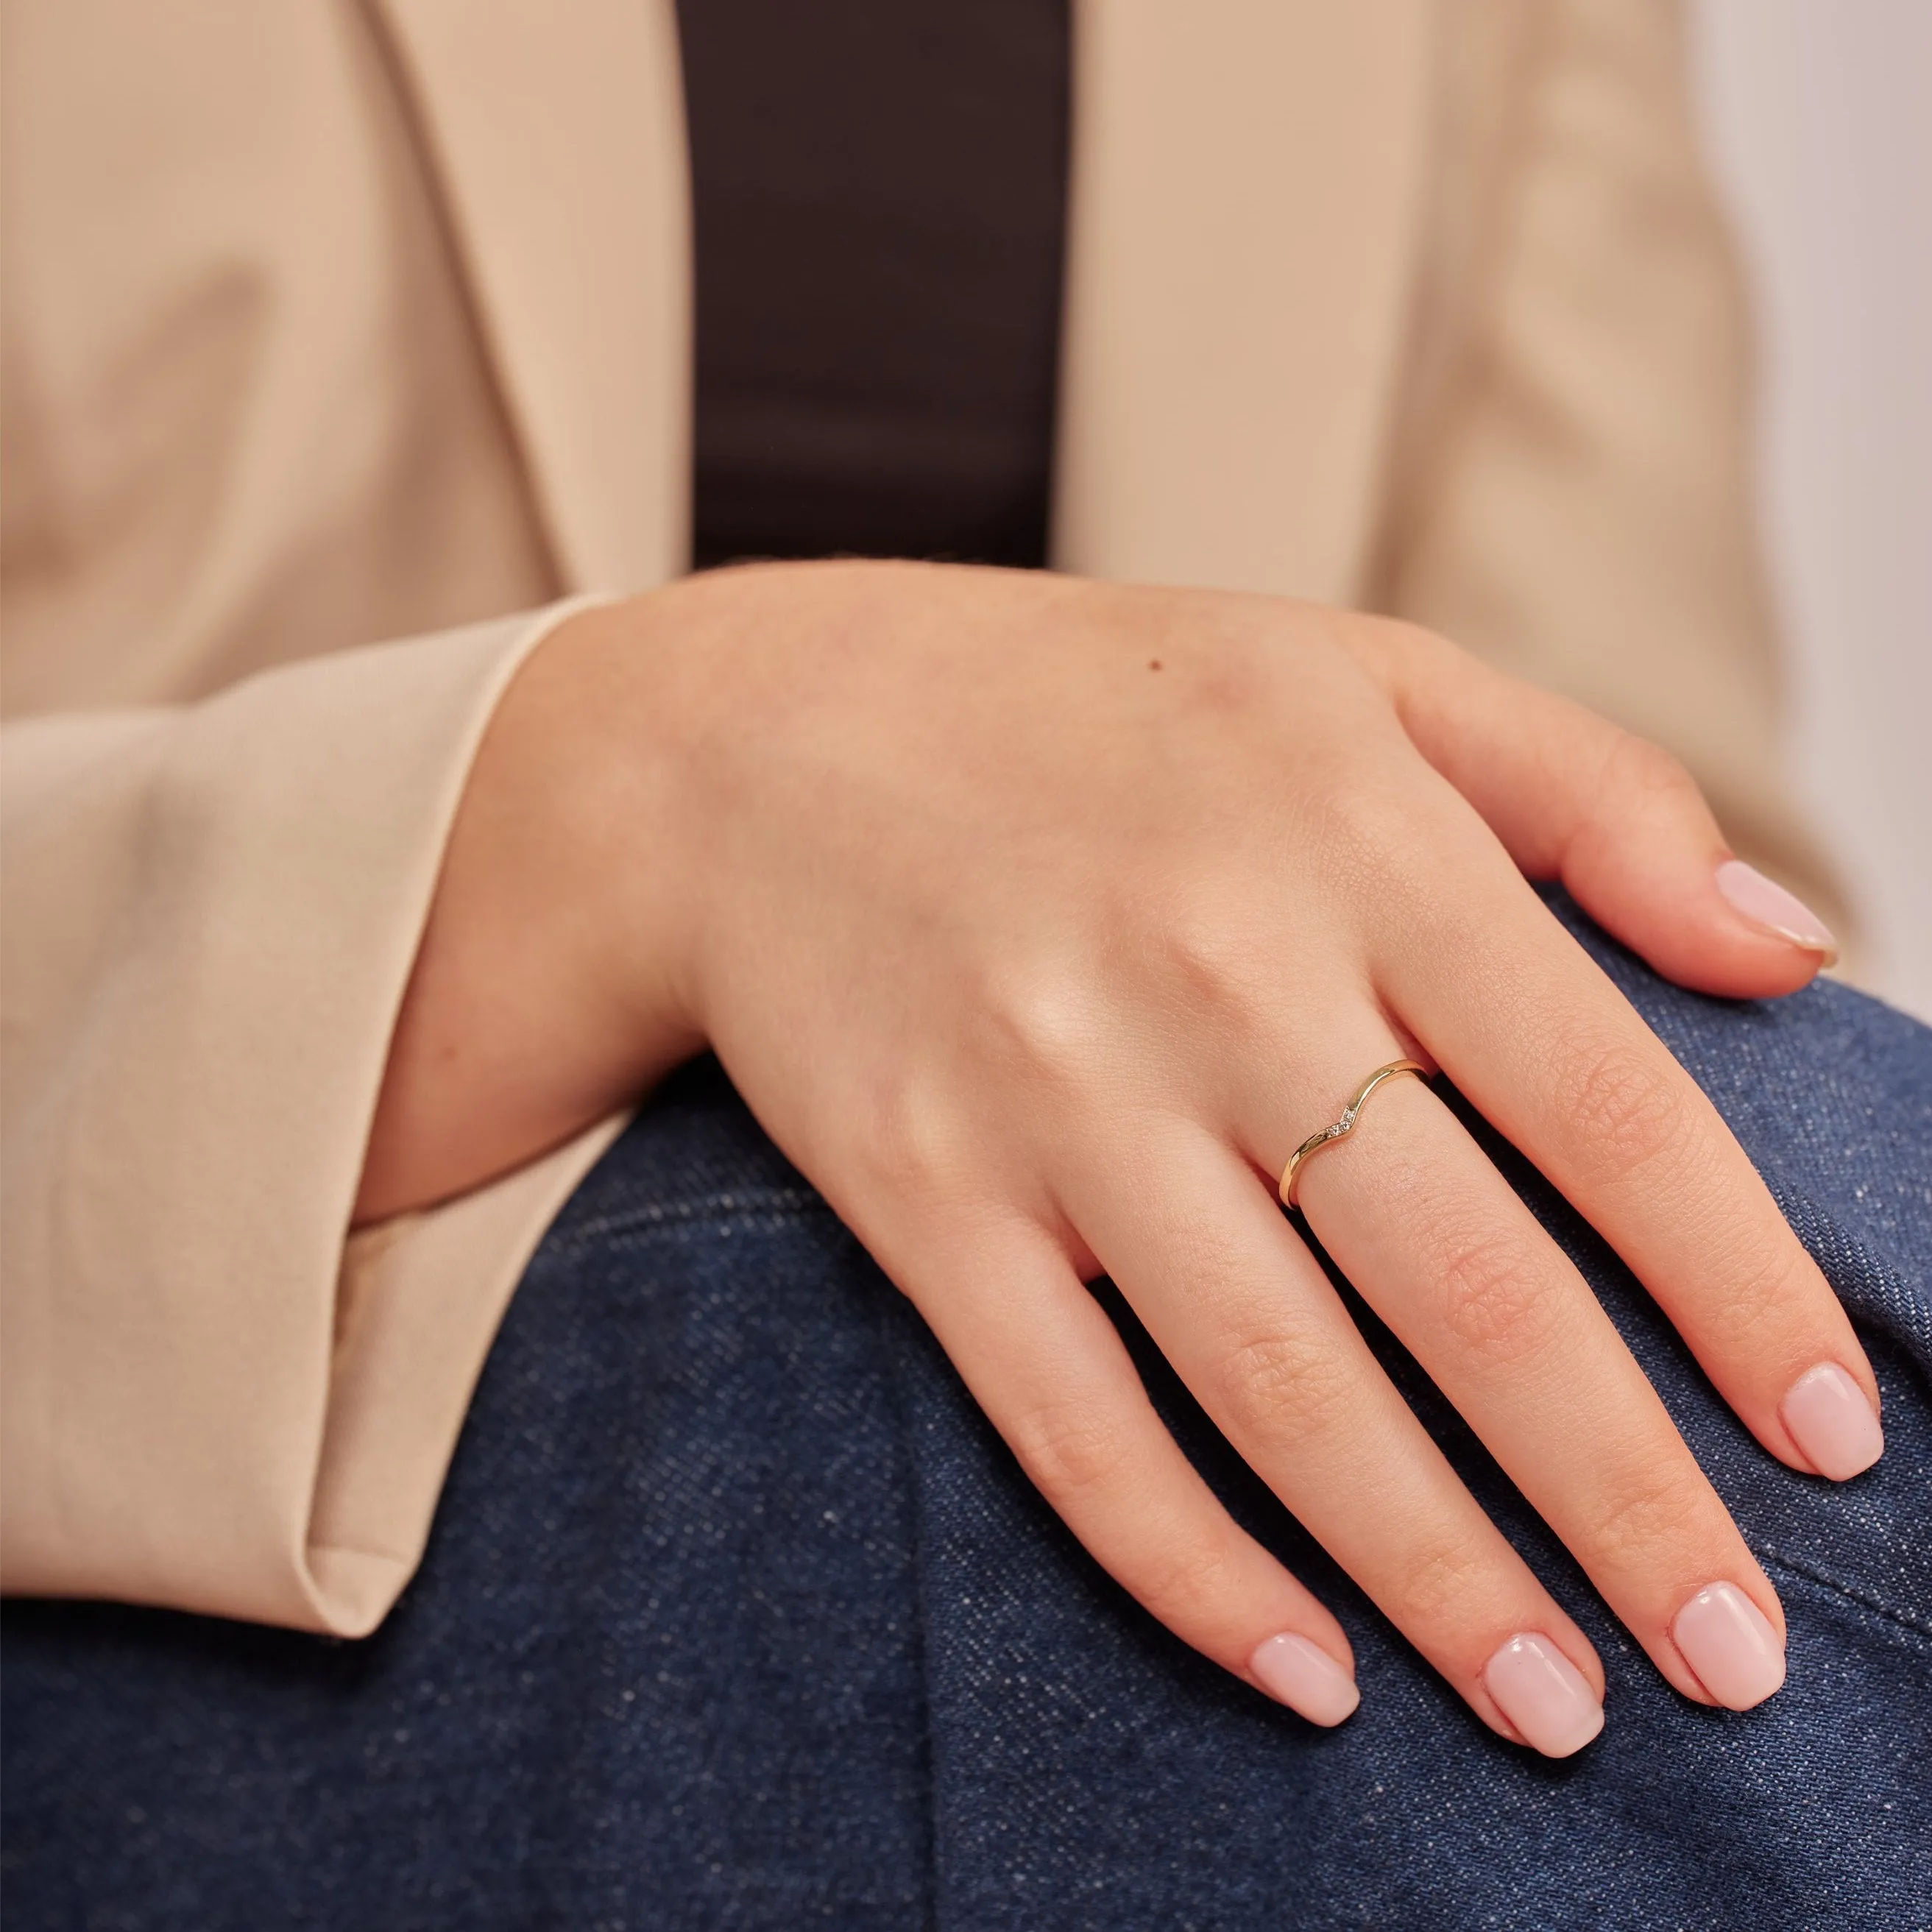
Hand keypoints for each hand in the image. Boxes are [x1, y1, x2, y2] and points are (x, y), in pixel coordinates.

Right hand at [360, 560, 1879, 1754]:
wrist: (766, 740)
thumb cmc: (1092, 706)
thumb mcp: (1361, 675)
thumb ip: (1596, 793)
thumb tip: (1798, 954)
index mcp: (1356, 833)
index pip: (1608, 1104)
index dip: (1739, 1290)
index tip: (1831, 1437)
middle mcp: (1215, 970)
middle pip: (1468, 1289)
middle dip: (1627, 1500)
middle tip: (1732, 1657)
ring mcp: (1055, 1095)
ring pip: (1280, 1388)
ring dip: (1437, 1575)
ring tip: (1554, 1708)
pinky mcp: (925, 1193)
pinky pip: (1071, 1424)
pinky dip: (1190, 1568)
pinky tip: (1301, 1668)